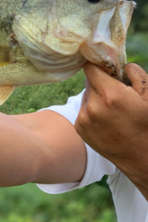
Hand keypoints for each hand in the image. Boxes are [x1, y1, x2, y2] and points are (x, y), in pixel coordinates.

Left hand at [75, 62, 147, 199]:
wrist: (141, 156)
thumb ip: (134, 73)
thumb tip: (120, 65)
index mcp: (111, 95)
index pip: (90, 68)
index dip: (99, 67)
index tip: (106, 69)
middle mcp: (93, 107)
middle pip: (89, 82)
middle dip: (101, 83)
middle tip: (116, 92)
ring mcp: (84, 119)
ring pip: (86, 96)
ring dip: (96, 97)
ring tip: (113, 109)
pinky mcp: (79, 128)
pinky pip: (83, 110)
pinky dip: (91, 110)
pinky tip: (107, 120)